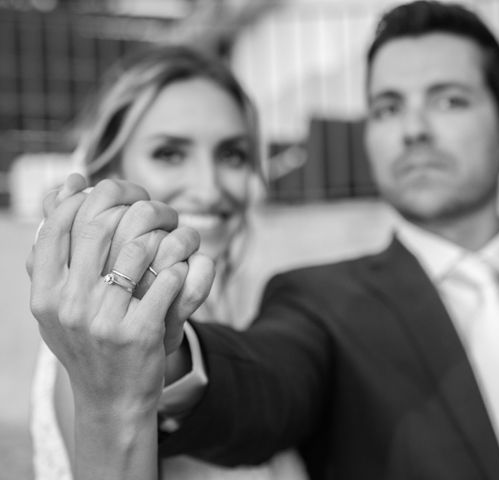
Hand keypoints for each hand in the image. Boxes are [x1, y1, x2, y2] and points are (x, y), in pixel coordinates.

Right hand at [28, 187, 186, 409]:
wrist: (112, 399)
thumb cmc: (88, 342)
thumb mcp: (60, 301)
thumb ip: (59, 246)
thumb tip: (69, 182)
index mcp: (45, 294)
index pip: (60, 225)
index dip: (89, 199)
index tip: (116, 195)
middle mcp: (68, 305)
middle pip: (101, 227)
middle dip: (133, 206)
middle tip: (156, 207)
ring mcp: (104, 321)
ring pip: (139, 248)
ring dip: (164, 234)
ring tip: (176, 235)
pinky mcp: (140, 333)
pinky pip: (168, 279)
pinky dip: (180, 267)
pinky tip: (181, 269)